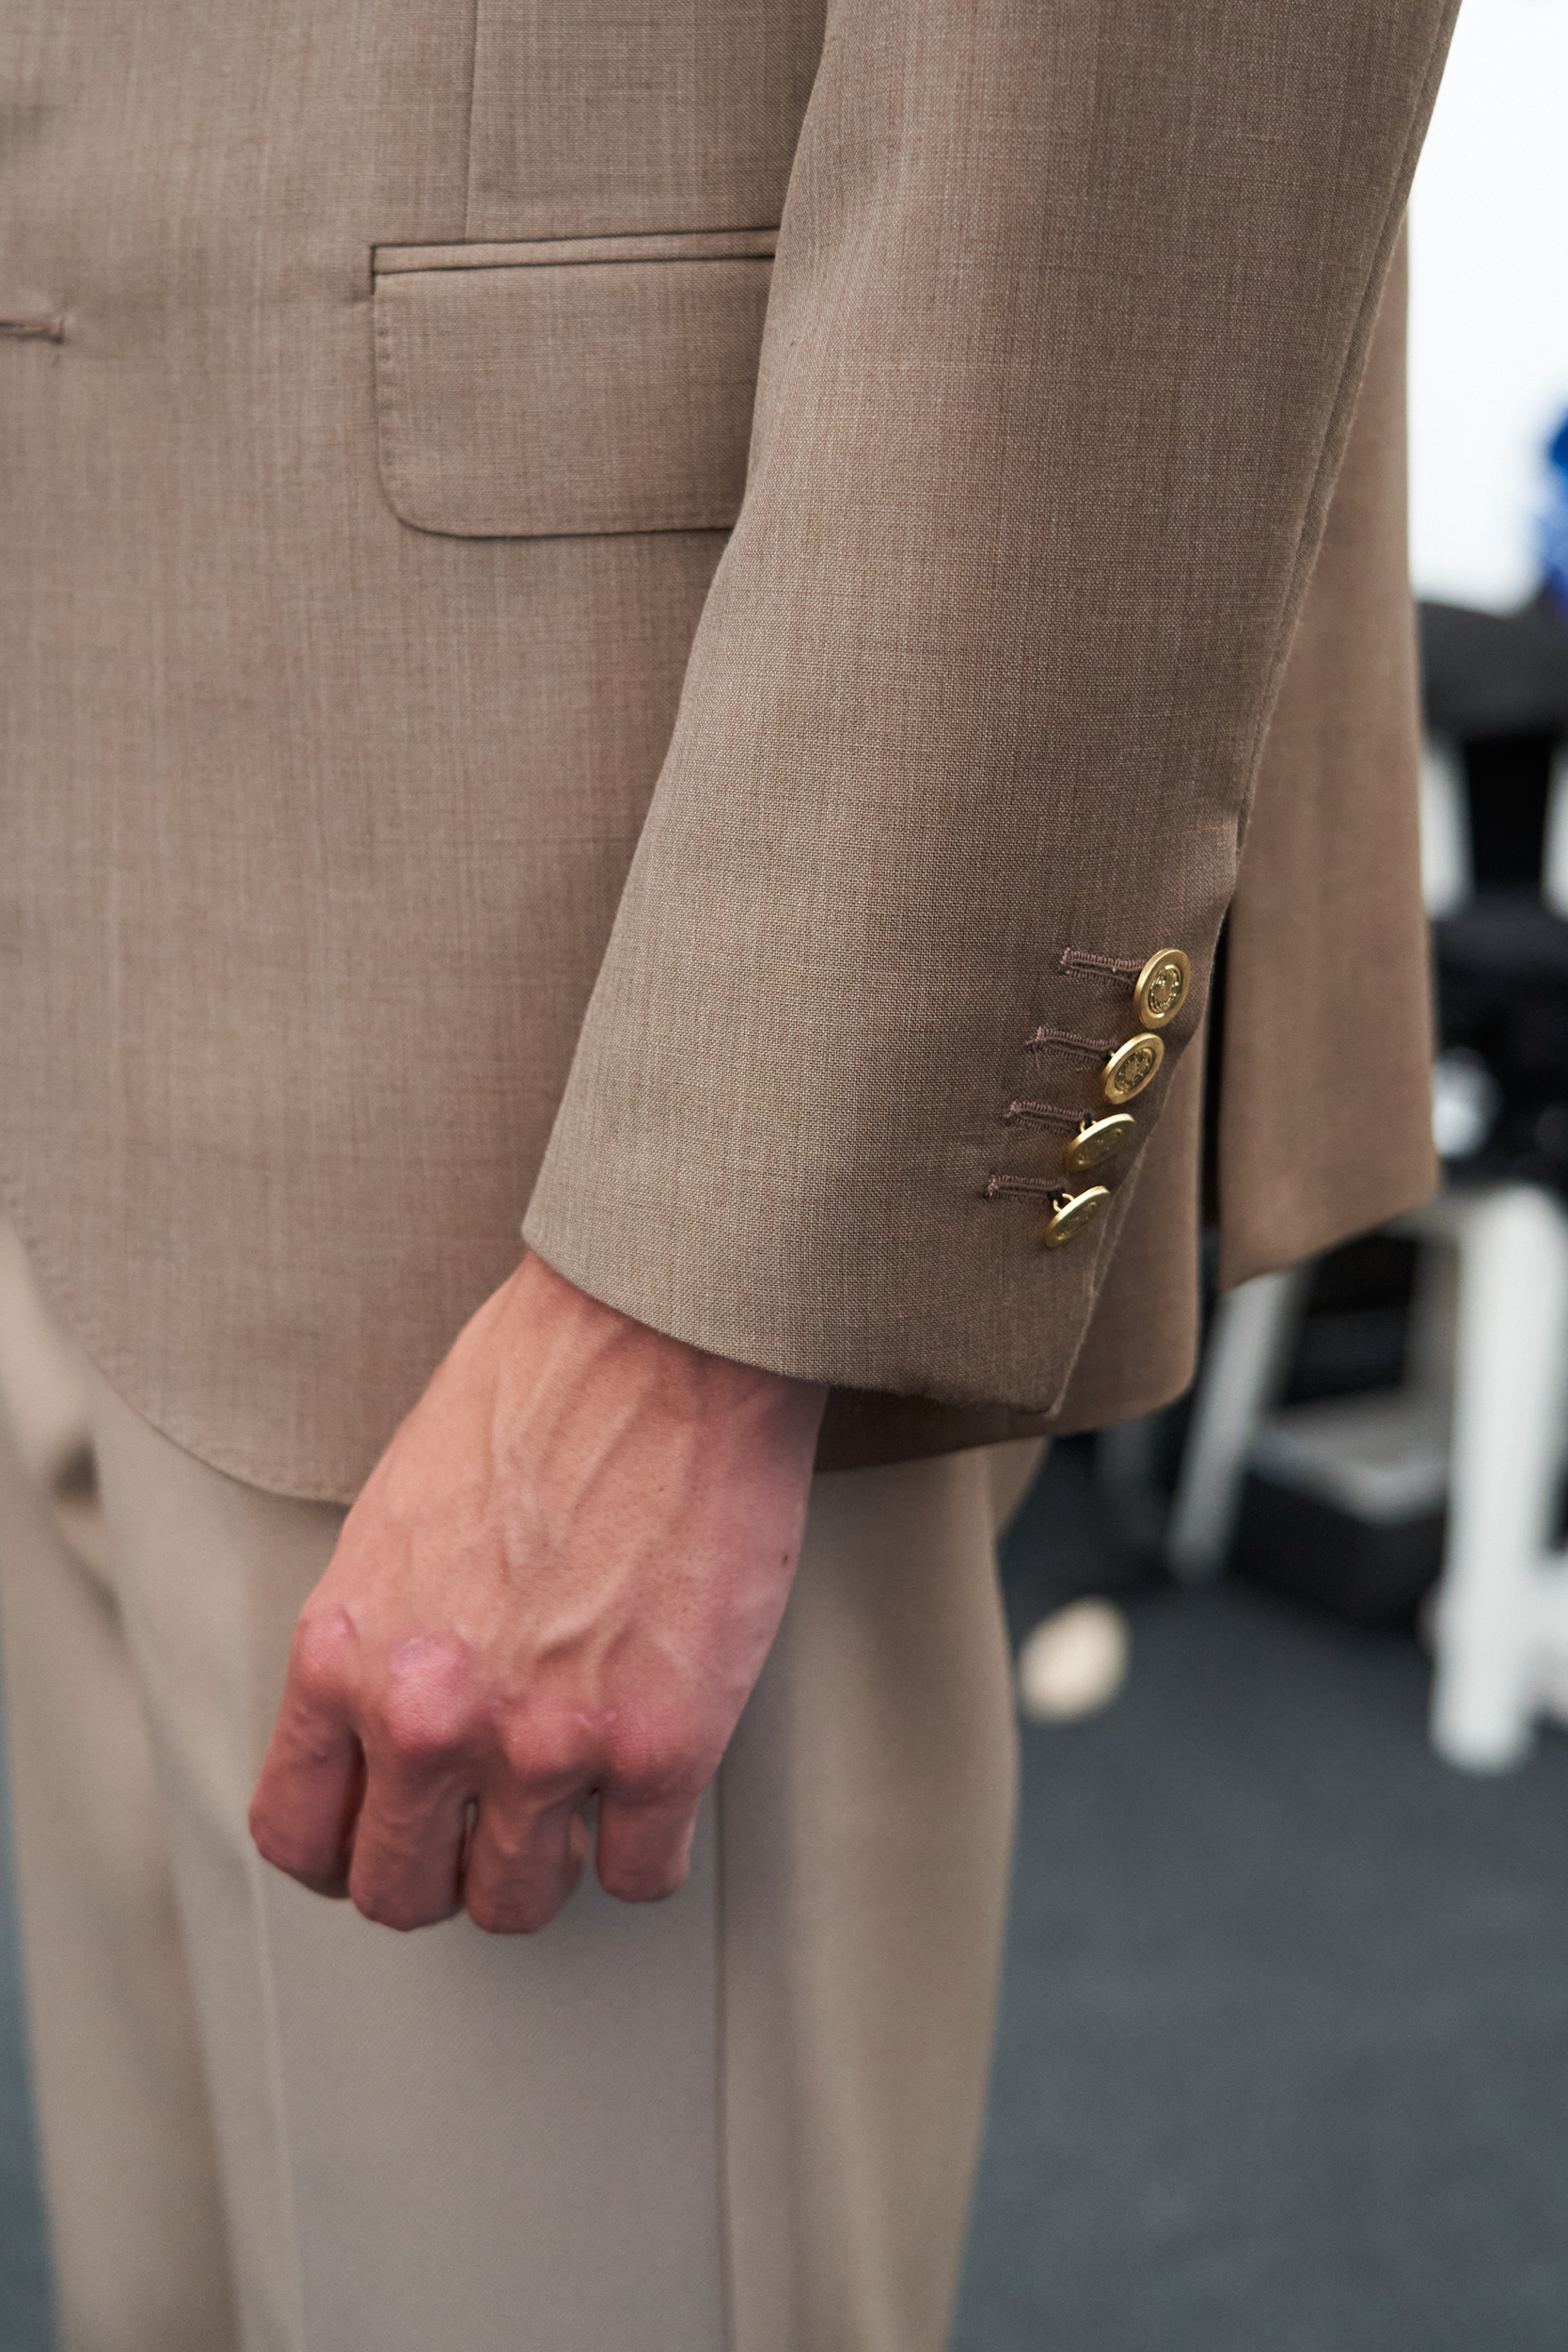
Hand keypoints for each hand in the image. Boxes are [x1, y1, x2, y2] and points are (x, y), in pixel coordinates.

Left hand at [248, 1253, 825, 1932]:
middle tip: (484, 1832)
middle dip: (442, 1871)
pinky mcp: (662, 1748)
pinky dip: (645, 1846)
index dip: (344, 1849)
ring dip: (545, 1864)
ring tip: (574, 1805)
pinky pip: (639, 1875)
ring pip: (519, 1902)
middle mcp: (428, 1718)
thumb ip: (382, 1635)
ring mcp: (546, 1744)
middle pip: (400, 1891)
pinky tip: (651, 1789)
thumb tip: (387, 1720)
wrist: (664, 1341)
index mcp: (345, 1653)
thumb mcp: (397, 1515)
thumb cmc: (540, 1390)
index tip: (383, 1836)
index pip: (298, 1832)